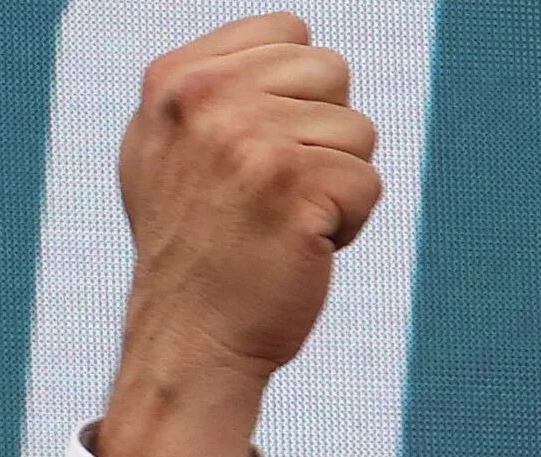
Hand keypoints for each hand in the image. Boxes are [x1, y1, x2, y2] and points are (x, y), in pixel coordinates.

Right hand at [98, 12, 381, 456]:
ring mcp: (247, 138)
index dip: (299, 96)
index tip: (258, 153)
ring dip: (337, 184)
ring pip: (358, 132)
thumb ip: (219, 87)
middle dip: (324, 137)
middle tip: (273, 194)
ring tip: (282, 223)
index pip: (290, 32)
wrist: (191, 339)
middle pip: (332, 73)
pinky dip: (349, 223)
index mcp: (176, 79)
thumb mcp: (172, 149)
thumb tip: (296, 35)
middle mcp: (204, 98)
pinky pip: (368, 183)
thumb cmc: (196, 251)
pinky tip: (301, 248)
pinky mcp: (292, 184)